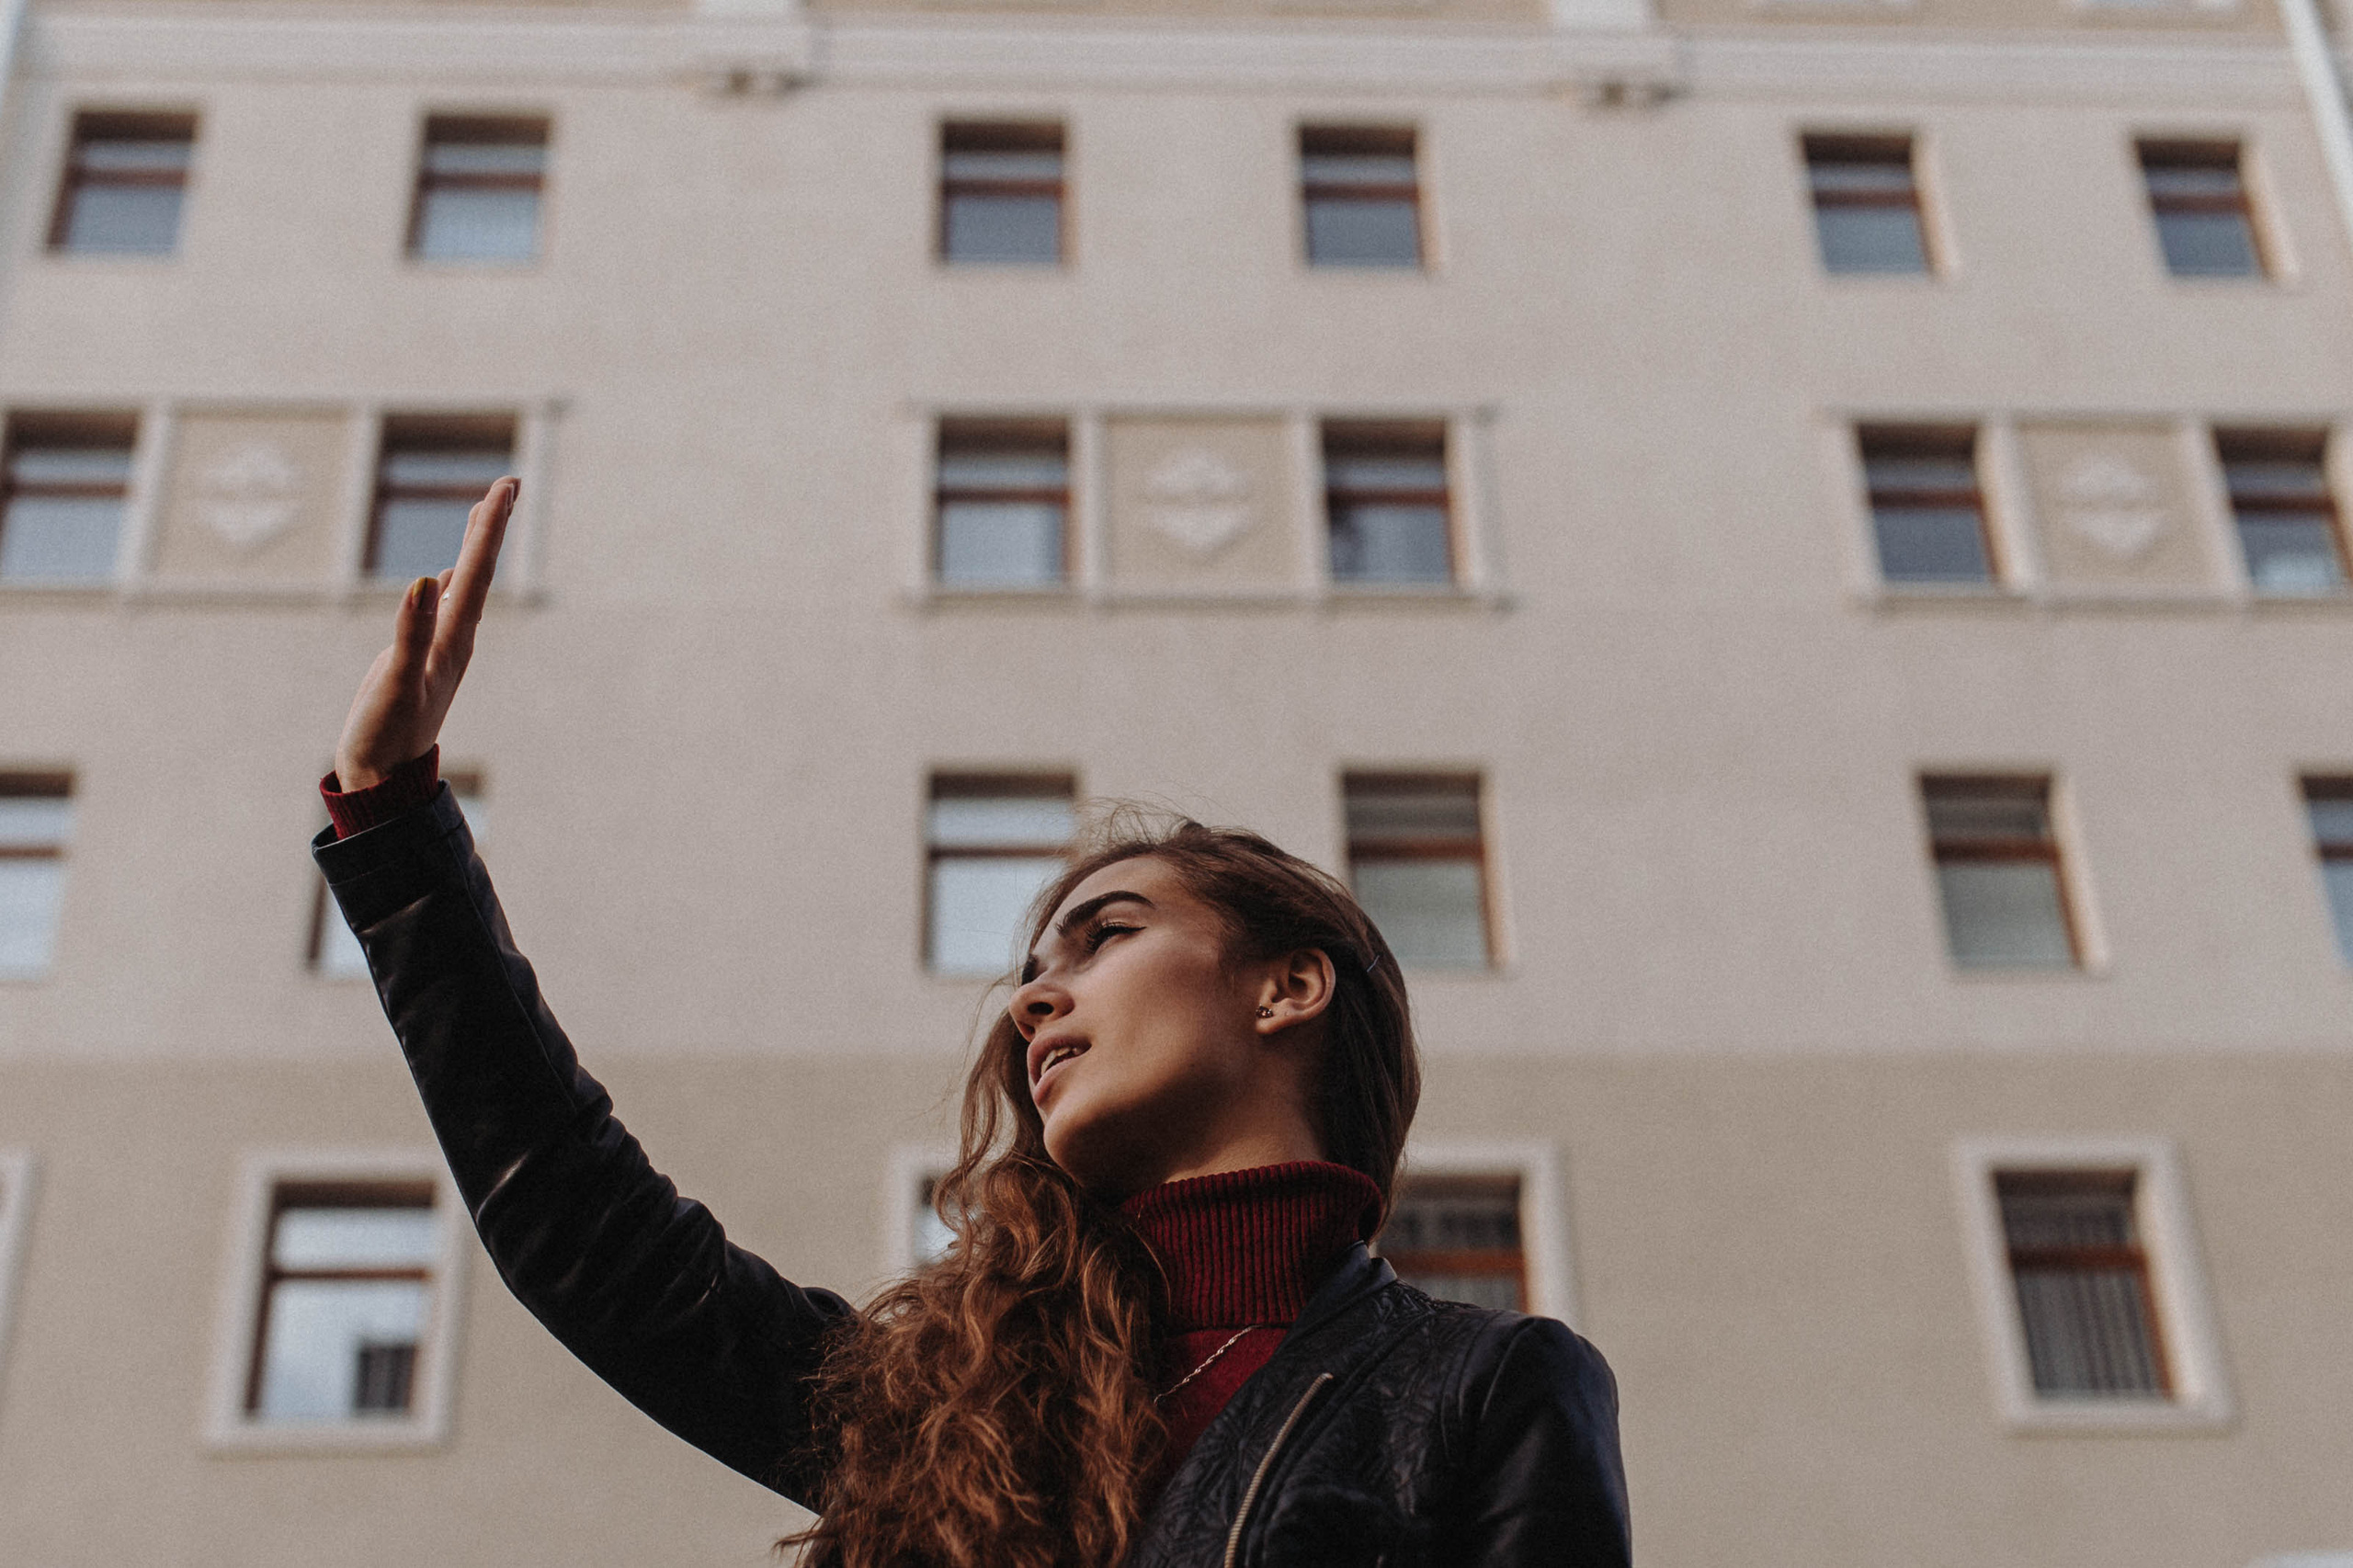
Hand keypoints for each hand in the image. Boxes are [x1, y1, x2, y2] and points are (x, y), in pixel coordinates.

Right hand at [333, 478, 516, 790]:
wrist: (383, 779)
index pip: (476, 571)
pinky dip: (449, 583)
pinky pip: (443, 610)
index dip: (490, 527)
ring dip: (473, 549)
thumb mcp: (398, 682)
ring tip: (484, 514)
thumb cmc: (387, 734)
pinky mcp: (422, 659)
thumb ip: (411, 633)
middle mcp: (454, 640)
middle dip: (491, 527)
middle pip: (478, 572)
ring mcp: (439, 649)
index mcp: (453, 640)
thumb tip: (426, 580)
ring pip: (462, 587)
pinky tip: (446, 577)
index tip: (507, 485)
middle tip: (508, 484)